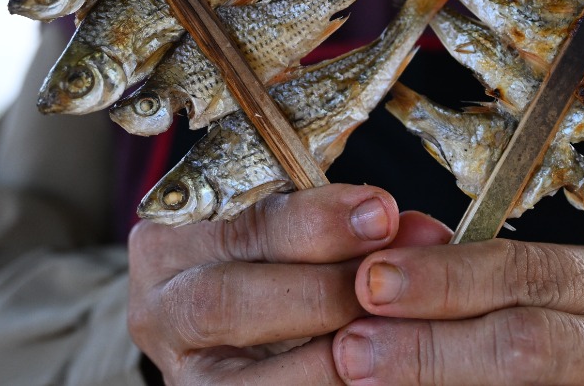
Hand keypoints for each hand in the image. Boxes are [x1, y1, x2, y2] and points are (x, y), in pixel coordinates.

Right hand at [129, 183, 431, 383]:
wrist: (250, 329)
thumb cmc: (275, 264)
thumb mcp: (293, 233)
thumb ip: (344, 228)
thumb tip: (423, 234)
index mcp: (169, 242)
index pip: (240, 225)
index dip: (315, 221)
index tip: (382, 214)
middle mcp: (159, 311)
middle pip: (227, 301)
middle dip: (318, 292)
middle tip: (385, 286)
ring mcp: (185, 376)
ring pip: (243, 381)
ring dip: (327, 357)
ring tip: (388, 340)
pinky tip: (379, 372)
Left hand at [334, 230, 583, 385]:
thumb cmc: (552, 334)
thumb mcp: (525, 294)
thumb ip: (466, 276)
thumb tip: (378, 271)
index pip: (527, 273)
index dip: (445, 277)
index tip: (371, 280)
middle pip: (524, 344)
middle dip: (428, 345)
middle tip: (353, 347)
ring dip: (430, 381)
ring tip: (362, 378)